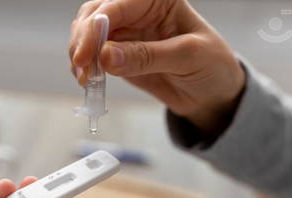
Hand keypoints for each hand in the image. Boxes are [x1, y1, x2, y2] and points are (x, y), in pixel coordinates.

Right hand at [69, 0, 245, 134]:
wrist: (211, 94)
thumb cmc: (211, 66)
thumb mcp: (187, 57)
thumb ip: (146, 56)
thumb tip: (105, 57)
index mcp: (156, 0)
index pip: (115, 6)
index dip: (95, 29)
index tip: (85, 57)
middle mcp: (137, 11)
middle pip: (94, 16)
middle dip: (82, 41)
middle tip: (81, 69)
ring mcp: (126, 33)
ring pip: (87, 34)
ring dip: (80, 55)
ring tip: (85, 79)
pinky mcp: (119, 54)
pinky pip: (93, 56)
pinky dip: (86, 67)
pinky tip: (88, 80)